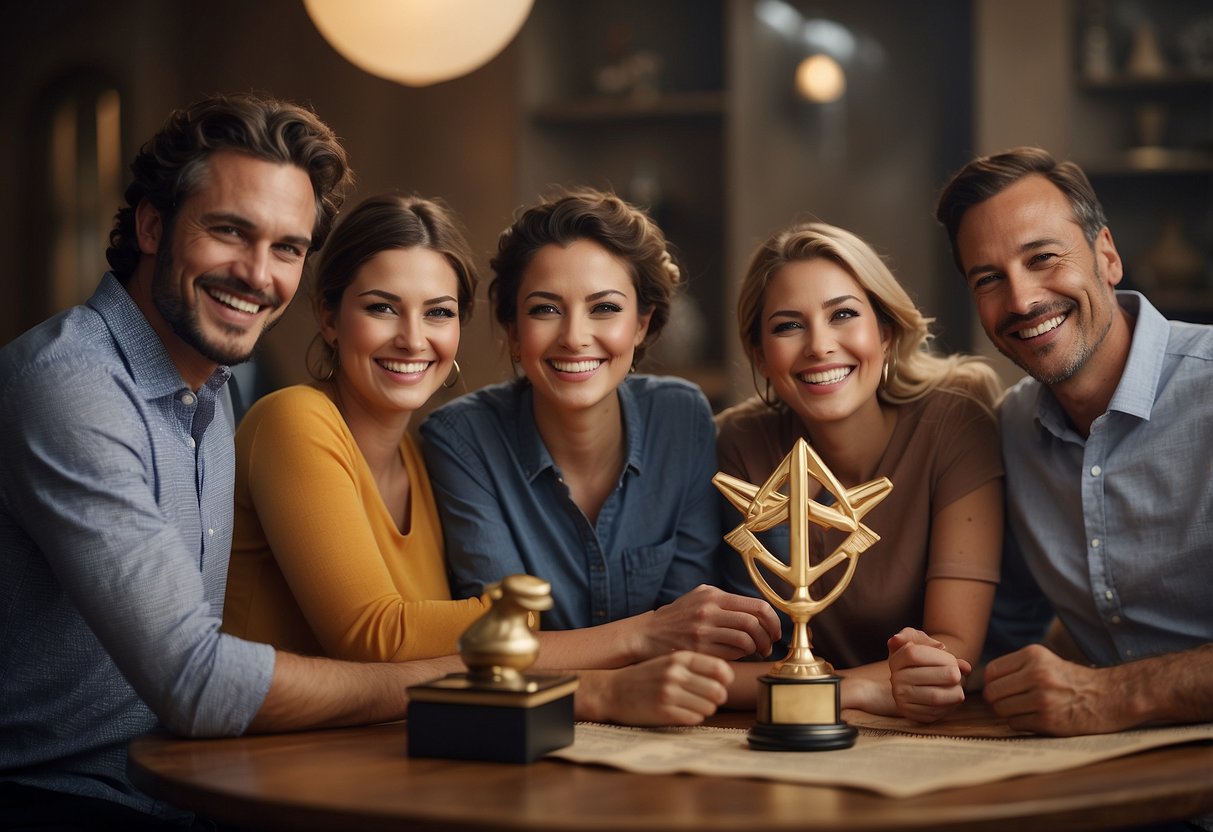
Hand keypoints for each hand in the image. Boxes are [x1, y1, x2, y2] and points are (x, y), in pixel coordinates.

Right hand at [577, 651, 734, 725]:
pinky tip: (681, 712)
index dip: (726, 679)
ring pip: (709, 707)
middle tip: (708, 698)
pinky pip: (694, 719)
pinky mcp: (664, 712)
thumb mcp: (668, 661)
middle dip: (717, 698)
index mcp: (679, 658)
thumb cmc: (645, 677)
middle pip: (718, 691)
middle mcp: (676, 674)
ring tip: (691, 705)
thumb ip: (693, 665)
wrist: (611, 690)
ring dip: (704, 709)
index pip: (720, 668)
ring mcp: (669, 693)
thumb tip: (726, 675)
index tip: (721, 683)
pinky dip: (692, 718)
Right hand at [643, 585, 780, 660]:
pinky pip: (731, 654)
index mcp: (713, 595)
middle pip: (753, 623)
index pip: (756, 606)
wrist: (648, 634)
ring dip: (756, 648)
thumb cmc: (677, 616)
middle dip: (767, 637)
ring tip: (756, 652)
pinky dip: (741, 656)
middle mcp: (709, 611)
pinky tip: (739, 656)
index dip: (772, 620)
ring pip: (745, 640)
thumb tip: (757, 610)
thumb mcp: (698, 596)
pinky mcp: (699, 650)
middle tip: (768, 646)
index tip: (775, 631)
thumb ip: (724, 599)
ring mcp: (703, 631)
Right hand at [887, 628, 969, 722]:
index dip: (938, 657)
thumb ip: (929, 640)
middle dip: (949, 675)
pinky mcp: (911, 713)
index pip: (914, 654)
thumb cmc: (923, 657)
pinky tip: (953, 697)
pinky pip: (935, 712)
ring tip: (960, 687)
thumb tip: (942, 646)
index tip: (953, 660)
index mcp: (896, 659)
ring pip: (933, 697)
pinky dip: (950, 705)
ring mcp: (901, 697)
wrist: (919, 680)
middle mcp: (895, 679)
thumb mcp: (920, 641)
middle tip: (959, 674)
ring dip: (953, 692)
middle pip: (925, 676)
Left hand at [983, 644, 1119, 734]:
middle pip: (992, 692)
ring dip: (1007, 713)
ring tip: (1022, 710)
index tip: (1000, 688)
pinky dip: (1020, 723)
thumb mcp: (1045, 661)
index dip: (991, 682)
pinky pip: (1015, 723)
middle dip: (995, 700)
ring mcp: (1042, 698)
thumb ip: (1017, 667)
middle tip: (1006, 703)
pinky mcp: (1048, 720)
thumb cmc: (1071, 680)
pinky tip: (1035, 718)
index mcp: (1033, 655)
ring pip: (1001, 709)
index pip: (992, 671)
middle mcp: (1037, 674)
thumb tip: (985, 682)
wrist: (1109, 697)